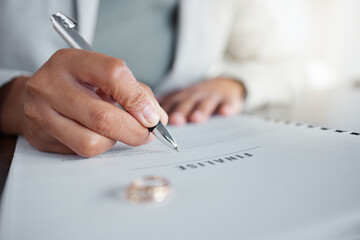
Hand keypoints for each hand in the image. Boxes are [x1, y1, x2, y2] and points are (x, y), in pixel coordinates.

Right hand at [0, 49, 166, 156]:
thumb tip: (158, 119)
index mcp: (71, 61)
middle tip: (147, 133)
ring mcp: (41, 113)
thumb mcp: (104, 76)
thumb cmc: (79, 84)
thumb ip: (135, 92)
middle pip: (104, 117)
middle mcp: (51, 85)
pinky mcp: (41, 137)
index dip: (138, 98)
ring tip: (117, 131)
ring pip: (93, 141)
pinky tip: (98, 135)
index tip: (152, 116)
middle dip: (135, 131)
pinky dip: (100, 147)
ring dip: (115, 141)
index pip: (113, 74)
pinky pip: (82, 151)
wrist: (37, 96)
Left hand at [159, 78, 244, 124]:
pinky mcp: (228, 99)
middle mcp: (194, 96)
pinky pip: (228, 103)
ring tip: (196, 118)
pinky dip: (227, 107)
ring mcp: (211, 97)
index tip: (157, 121)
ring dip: (200, 110)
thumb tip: (143, 121)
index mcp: (181, 98)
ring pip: (205, 104)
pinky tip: (225, 112)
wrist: (225, 86)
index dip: (164, 112)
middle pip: (186, 104)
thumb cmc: (198, 99)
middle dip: (180, 112)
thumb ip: (166, 109)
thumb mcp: (182, 100)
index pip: (170, 105)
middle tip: (175, 120)